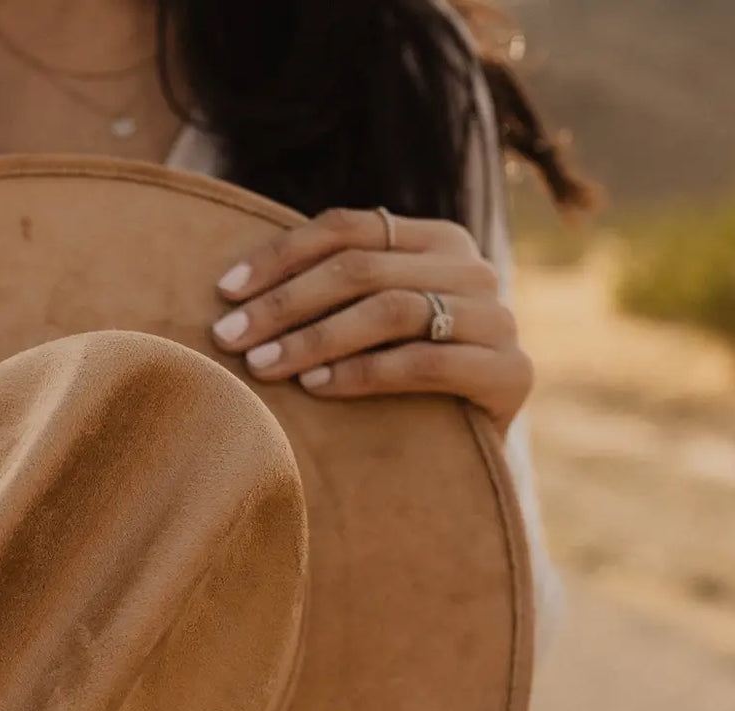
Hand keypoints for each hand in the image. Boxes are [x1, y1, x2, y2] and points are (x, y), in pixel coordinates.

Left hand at [209, 207, 532, 438]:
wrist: (474, 457)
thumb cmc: (400, 388)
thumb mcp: (366, 328)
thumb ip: (332, 294)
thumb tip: (230, 291)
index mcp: (436, 240)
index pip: (347, 227)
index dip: (280, 256)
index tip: (224, 292)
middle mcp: (473, 268)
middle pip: (361, 268)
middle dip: (284, 304)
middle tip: (229, 338)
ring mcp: (497, 318)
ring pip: (391, 309)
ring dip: (316, 338)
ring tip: (263, 367)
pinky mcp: (510, 373)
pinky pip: (424, 362)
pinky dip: (363, 373)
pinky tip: (316, 389)